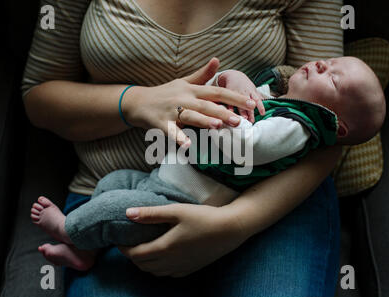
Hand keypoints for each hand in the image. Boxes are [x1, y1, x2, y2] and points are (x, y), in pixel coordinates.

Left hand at [118, 203, 248, 277]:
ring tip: (143, 250)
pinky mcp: (191, 268)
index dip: (123, 249)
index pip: (135, 254)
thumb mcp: (176, 210)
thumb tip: (128, 213)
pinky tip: (163, 258)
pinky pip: (168, 274)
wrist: (231, 229)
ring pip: (155, 272)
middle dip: (132, 256)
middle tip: (129, 244)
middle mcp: (171, 262)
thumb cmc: (204, 217)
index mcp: (165, 247)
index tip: (119, 240)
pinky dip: (159, 269)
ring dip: (144, 263)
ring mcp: (182, 267)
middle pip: (143, 265)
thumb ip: (151, 213)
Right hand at [123, 57, 256, 145]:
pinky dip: (178, 138)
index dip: (234, 97)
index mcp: (191, 89)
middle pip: (206, 104)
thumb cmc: (164, 94)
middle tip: (240, 120)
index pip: (216, 91)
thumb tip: (217, 60)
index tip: (252, 103)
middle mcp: (183, 98)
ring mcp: (172, 111)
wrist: (137, 102)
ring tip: (217, 125)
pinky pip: (171, 132)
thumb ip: (202, 75)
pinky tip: (187, 145)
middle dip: (224, 111)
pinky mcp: (161, 123)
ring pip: (190, 115)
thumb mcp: (183, 82)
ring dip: (203, 120)